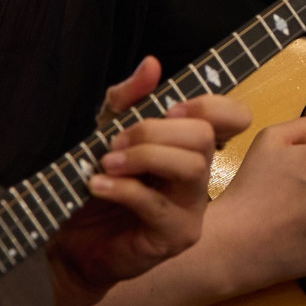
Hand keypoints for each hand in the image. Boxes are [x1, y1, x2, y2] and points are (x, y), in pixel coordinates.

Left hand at [48, 56, 248, 305]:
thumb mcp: (107, 130)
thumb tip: (152, 64)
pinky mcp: (176, 237)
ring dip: (143, 156)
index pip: (234, 117)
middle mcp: (200, 177)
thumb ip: (128, 98)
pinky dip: (123, 188)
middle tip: (115, 143)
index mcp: (191, 148)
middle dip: (153, 131)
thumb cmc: (95, 185)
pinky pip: (157, 203)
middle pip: (204, 137)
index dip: (209, 105)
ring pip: (192, 167)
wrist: (71, 241)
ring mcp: (193, 209)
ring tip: (106, 164)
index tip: (168, 108)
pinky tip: (97, 185)